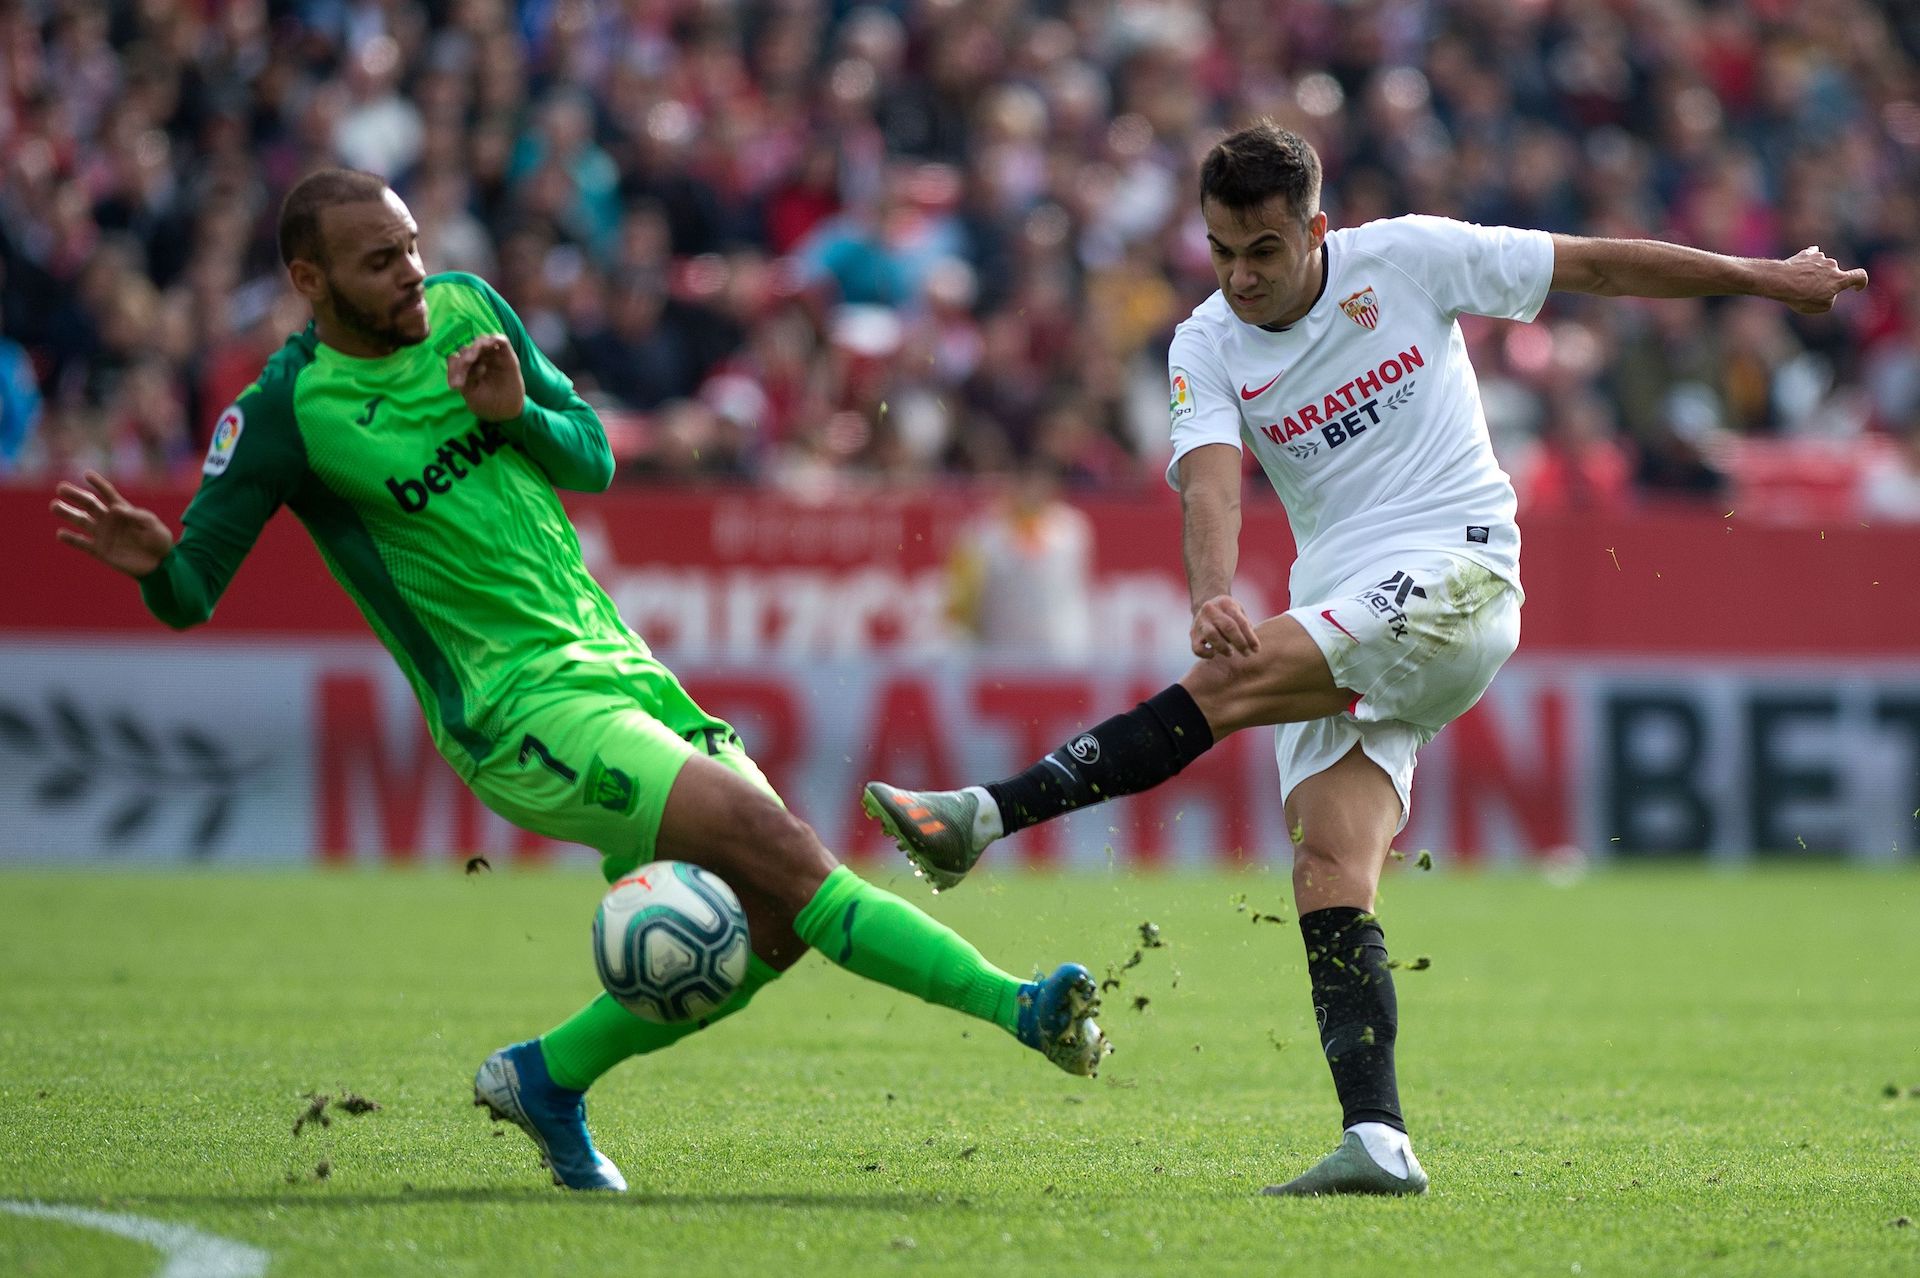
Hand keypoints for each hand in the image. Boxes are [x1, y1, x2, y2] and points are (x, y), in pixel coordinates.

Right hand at [51, 470, 174, 577]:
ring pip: (81, 521)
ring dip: (67, 513)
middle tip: (61, 487)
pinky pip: (82, 543)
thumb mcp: (152, 525)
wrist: (159, 564)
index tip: (87, 475)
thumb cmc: (159, 540)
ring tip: (54, 506)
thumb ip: (136, 516)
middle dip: (75, 495)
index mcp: (123, 510)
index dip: (98, 484)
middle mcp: (109, 520)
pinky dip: (71, 539)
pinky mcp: (100, 550)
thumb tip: (115, 508)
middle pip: (89, 504)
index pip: (108, 493)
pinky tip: (60, 534)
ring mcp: (103, 534)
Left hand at [446, 334, 526, 421]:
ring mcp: (492, 357)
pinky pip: (502, 341)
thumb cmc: (486, 403)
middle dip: (465, 358)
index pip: (456, 360)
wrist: (506, 411)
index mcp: (466, 368)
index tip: (456, 386)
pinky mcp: (507, 357)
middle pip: (467, 349)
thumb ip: (461, 375)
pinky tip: (492, 343)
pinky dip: (496, 339)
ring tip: (474, 357)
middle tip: (466, 367)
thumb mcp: (470, 393)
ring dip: (477, 346)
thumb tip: (453, 356)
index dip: (454, 368)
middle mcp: (478, 360)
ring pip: (482, 342)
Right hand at [1190, 594, 1259, 658]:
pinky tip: (1215, 654)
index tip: (1256, 649)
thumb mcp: (1238, 612)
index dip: (1250, 637)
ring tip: (1231, 653)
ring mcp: (1199, 621)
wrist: (1205, 608)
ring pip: (1212, 635)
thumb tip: (1252, 644)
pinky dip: (1207, 654)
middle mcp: (1210, 610)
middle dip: (1240, 643)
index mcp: (1225, 603)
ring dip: (1223, 647)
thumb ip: (1245, 625)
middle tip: (1247, 654)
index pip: (1240, 621)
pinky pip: (1198, 648)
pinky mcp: (1192, 634)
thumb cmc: (1228, 614)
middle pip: (1228, 627)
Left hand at [1770, 246, 1868, 313]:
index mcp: (1839, 279)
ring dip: (1815, 274)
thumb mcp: (1821, 306)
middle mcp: (1832, 265)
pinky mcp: (1807, 253)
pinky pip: (1812, 256)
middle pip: (1835, 275)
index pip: (1860, 276)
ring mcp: (1820, 258)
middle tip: (1810, 293)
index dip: (1861, 282)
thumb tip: (1829, 292)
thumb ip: (1831, 299)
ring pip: (1822, 267)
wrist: (1780, 281)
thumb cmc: (1801, 296)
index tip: (1856, 287)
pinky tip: (1801, 266)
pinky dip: (1809, 262)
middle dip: (1826, 284)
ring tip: (1800, 283)